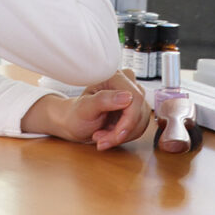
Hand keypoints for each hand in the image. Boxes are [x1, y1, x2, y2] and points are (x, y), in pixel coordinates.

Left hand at [21, 70, 151, 149]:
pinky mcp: (136, 111)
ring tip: (100, 136)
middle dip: (120, 132)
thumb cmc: (76, 113)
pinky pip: (138, 128)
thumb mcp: (84, 107)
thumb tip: (127, 97)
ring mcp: (133, 98)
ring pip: (139, 123)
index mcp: (114, 76)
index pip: (135, 98)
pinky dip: (122, 136)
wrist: (75, 122)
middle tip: (100, 138)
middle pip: (138, 113)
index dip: (129, 120)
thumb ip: (103, 100)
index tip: (116, 135)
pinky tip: (107, 134)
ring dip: (120, 136)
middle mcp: (127, 83)